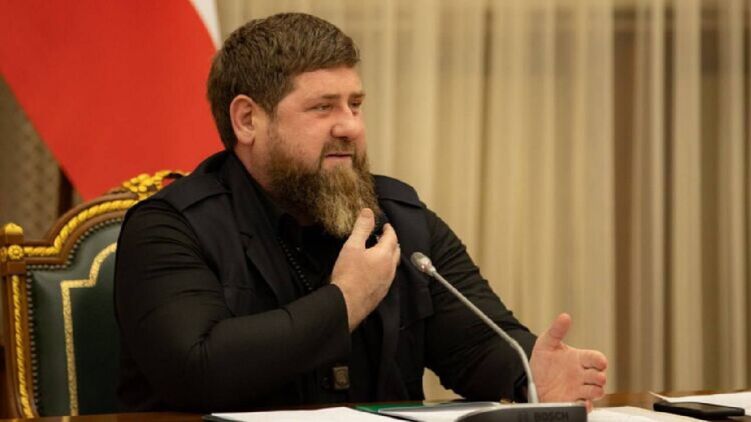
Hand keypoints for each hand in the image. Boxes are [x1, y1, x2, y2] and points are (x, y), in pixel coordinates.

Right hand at [331, 208, 399, 330]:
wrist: (346, 304)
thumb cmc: (348, 273)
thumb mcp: (352, 246)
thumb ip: (362, 228)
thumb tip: (368, 211)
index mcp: (385, 255)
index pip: (392, 237)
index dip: (389, 229)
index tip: (385, 225)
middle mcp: (390, 268)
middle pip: (395, 251)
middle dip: (391, 242)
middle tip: (382, 236)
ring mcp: (387, 282)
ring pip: (392, 265)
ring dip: (388, 255)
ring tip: (378, 251)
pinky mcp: (381, 292)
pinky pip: (387, 276)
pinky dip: (384, 268)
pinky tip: (374, 270)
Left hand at [530, 313, 607, 411]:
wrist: (530, 379)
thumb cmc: (543, 360)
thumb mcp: (546, 343)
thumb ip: (556, 330)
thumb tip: (565, 316)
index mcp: (579, 358)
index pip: (596, 358)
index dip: (600, 360)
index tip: (600, 362)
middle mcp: (582, 374)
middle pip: (600, 376)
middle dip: (599, 377)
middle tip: (592, 377)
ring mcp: (578, 389)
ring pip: (597, 391)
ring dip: (595, 391)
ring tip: (586, 389)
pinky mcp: (572, 401)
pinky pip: (585, 406)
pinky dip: (585, 405)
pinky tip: (580, 402)